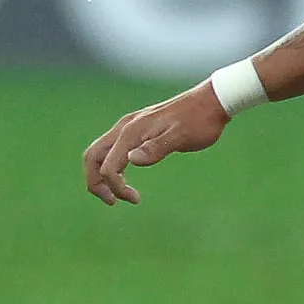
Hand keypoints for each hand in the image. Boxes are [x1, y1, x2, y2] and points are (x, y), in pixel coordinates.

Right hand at [83, 84, 229, 203]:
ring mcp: (129, 127)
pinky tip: (126, 178)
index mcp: (131, 132)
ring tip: (119, 195)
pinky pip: (112, 150)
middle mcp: (125, 127)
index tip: (136, 199)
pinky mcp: (136, 129)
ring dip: (101, 175)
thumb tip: (130, 160)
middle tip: (112, 202)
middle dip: (95, 182)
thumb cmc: (199, 121)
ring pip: (99, 153)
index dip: (115, 187)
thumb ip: (155, 149)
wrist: (211, 101)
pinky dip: (111, 167)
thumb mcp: (181, 138)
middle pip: (92, 157)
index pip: (108, 166)